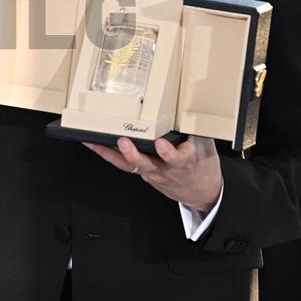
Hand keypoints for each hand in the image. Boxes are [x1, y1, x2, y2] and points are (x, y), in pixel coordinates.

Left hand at [85, 134, 222, 214]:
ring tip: (93, 142)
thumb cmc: (203, 167)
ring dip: (110, 154)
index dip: (168, 153)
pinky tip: (95, 145)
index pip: (176, 158)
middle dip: (133, 154)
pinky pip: (124, 166)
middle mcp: (165, 170)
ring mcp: (152, 173)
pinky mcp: (143, 174)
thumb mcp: (207, 147)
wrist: (201, 193)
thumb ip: (197, 129)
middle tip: (123, 141)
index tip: (161, 143)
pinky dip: (108, 155)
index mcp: (184, 162)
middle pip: (146, 164)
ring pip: (129, 165)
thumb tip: (190, 107)